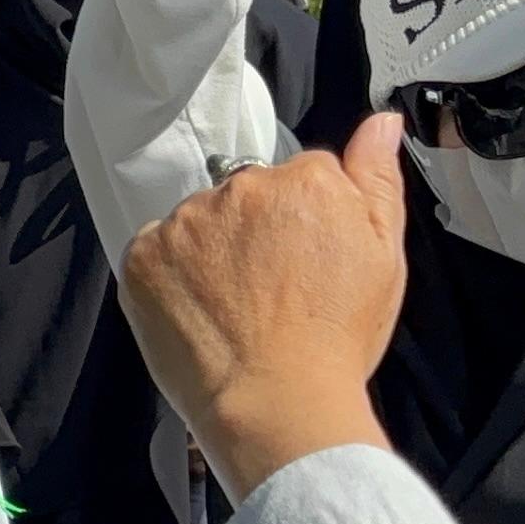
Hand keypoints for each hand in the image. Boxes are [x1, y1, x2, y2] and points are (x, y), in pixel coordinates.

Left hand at [121, 112, 404, 500]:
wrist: (276, 399)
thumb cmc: (335, 337)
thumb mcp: (382, 253)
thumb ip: (377, 177)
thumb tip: (381, 123)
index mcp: (304, 180)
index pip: (303, 176)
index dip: (307, 222)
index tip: (308, 261)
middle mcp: (240, 187)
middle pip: (248, 193)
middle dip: (258, 229)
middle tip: (272, 287)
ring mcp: (185, 220)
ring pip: (200, 220)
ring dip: (211, 248)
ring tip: (235, 304)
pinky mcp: (142, 253)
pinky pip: (155, 249)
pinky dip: (170, 274)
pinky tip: (198, 309)